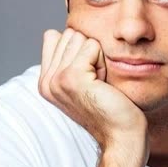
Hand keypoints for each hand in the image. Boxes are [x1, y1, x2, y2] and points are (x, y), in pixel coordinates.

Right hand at [39, 28, 148, 158]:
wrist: (121, 135)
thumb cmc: (111, 108)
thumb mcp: (84, 80)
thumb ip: (67, 57)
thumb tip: (58, 31)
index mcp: (46, 81)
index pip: (55, 36)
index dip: (79, 51)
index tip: (89, 77)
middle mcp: (46, 81)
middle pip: (69, 34)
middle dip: (90, 53)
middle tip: (96, 83)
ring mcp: (56, 79)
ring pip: (80, 38)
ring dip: (97, 58)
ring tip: (100, 84)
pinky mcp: (71, 77)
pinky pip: (92, 46)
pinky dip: (103, 62)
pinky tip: (103, 84)